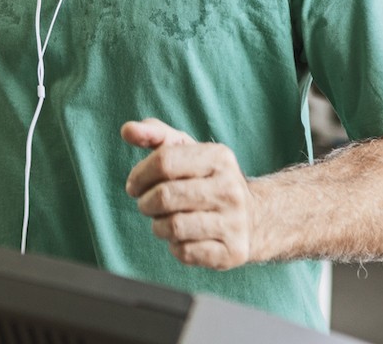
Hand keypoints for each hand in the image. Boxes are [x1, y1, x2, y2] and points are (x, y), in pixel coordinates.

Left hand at [122, 118, 256, 269]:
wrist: (255, 217)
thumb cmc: (207, 179)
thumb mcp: (187, 151)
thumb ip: (156, 135)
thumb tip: (127, 130)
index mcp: (219, 157)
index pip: (165, 161)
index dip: (139, 175)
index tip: (134, 185)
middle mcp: (230, 188)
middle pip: (165, 196)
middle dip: (146, 203)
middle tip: (148, 205)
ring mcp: (234, 221)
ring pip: (173, 227)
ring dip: (158, 226)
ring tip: (165, 221)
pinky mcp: (232, 251)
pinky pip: (185, 252)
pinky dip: (175, 246)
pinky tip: (184, 238)